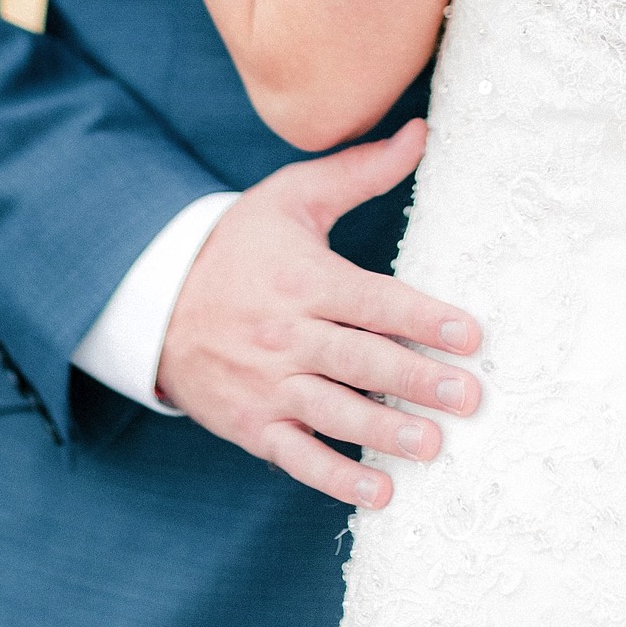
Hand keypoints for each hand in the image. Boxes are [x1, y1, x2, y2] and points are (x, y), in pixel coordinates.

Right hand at [157, 119, 481, 510]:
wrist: (155, 297)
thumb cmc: (239, 242)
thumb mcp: (293, 196)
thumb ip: (361, 170)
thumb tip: (421, 133)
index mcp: (304, 278)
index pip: (373, 300)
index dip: (422, 318)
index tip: (470, 335)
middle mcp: (287, 334)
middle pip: (360, 359)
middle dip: (417, 379)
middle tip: (469, 397)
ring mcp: (268, 384)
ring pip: (333, 411)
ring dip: (384, 431)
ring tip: (433, 444)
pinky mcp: (252, 424)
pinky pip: (297, 456)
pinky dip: (335, 478)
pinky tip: (378, 493)